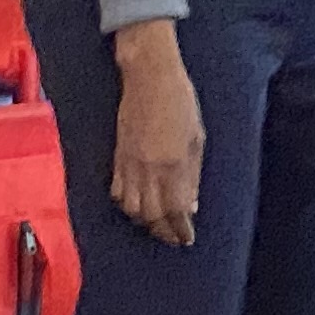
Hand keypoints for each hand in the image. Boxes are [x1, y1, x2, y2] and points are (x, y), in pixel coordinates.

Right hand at [108, 24, 202, 245]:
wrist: (149, 75)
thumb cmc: (179, 100)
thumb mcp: (197, 137)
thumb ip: (193, 174)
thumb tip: (191, 205)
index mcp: (174, 165)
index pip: (176, 211)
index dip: (181, 230)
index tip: (187, 238)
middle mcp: (150, 169)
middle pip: (152, 216)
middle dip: (162, 231)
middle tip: (173, 237)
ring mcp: (130, 164)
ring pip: (132, 208)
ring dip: (144, 221)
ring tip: (155, 223)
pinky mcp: (117, 157)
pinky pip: (117, 192)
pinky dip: (126, 204)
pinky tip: (135, 204)